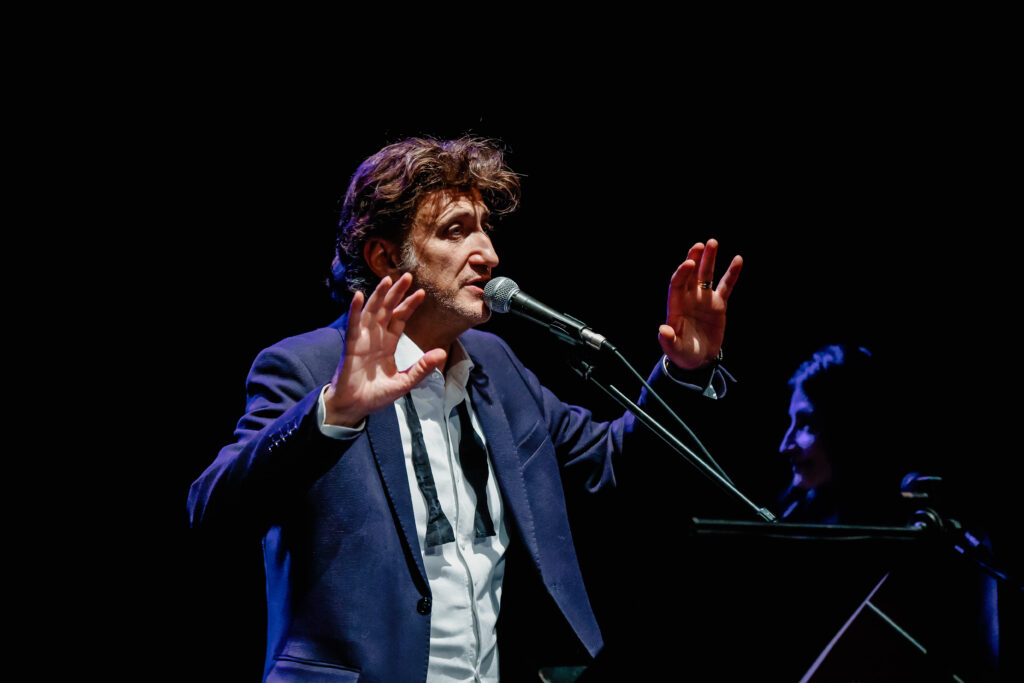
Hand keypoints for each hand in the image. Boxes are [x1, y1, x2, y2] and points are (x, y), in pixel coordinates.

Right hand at [323, 273, 446, 426]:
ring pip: (372, 312)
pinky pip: (354, 324)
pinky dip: (356, 309)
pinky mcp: (351, 345)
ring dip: (379, 295)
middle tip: (408, 275)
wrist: (355, 407)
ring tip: (387, 279)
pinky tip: (360, 296)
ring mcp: (363, 339)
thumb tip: (441, 352)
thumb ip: (422, 368)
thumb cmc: (377, 395)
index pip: (400, 319)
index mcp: (388, 344)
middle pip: (387, 309)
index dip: (409, 305)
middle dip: (397, 293)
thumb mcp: (405, 382)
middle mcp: (376, 337)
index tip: (421, 292)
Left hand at [659, 239, 742, 369]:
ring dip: (709, 259)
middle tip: (700, 245)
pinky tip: (738, 259)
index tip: (689, 262)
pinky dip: (731, 274)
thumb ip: (668, 339)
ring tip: (713, 242)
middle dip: (694, 258)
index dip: (682, 272)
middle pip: (690, 274)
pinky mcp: (718, 304)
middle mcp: (689, 298)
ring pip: (706, 275)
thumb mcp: (674, 348)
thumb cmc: (682, 354)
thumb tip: (663, 329)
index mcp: (676, 306)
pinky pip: (726, 286)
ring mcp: (704, 299)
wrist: (698, 360)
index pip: (677, 284)